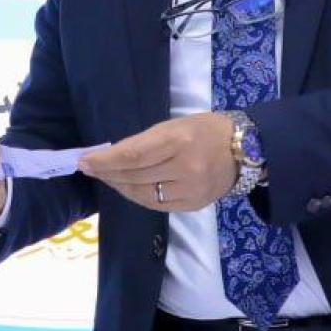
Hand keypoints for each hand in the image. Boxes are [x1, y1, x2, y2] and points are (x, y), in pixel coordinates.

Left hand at [78, 112, 238, 212]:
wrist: (245, 150)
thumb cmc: (204, 130)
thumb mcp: (174, 125)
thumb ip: (145, 142)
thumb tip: (112, 157)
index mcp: (178, 140)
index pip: (132, 156)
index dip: (104, 161)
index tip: (84, 160)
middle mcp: (185, 168)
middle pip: (134, 177)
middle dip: (107, 173)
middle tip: (90, 168)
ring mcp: (190, 190)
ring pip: (142, 195)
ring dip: (120, 187)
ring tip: (107, 178)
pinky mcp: (193, 205)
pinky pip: (157, 205)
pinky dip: (138, 197)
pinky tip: (128, 188)